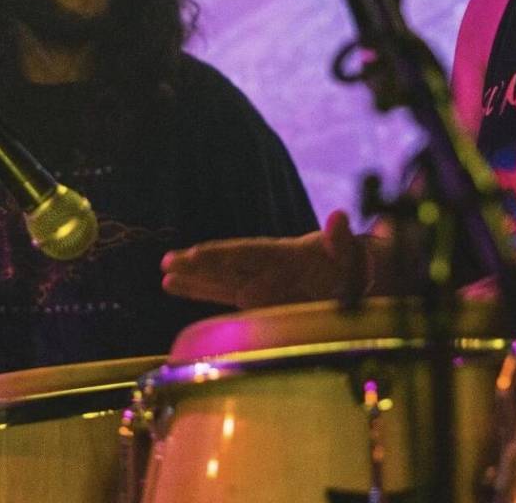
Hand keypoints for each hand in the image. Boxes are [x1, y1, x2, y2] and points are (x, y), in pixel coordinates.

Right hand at [160, 210, 362, 308]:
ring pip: (219, 278)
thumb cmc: (350, 265)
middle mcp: (265, 266)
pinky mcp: (256, 299)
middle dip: (198, 263)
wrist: (352, 278)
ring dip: (193, 277)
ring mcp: (258, 282)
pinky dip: (199, 291)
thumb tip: (340, 217)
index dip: (222, 254)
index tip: (197, 254)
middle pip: (226, 264)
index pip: (247, 253)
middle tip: (166, 262)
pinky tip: (175, 287)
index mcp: (283, 255)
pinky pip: (222, 294)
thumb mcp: (350, 253)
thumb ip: (341, 240)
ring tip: (164, 274)